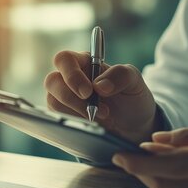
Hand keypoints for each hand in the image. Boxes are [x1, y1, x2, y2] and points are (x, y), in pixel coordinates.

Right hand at [45, 50, 159, 143]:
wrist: (134, 127)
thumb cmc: (132, 99)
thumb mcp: (135, 82)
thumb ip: (120, 75)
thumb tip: (99, 85)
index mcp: (84, 63)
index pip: (65, 60)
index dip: (71, 75)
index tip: (88, 92)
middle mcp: (70, 79)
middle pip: (52, 81)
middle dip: (71, 98)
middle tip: (94, 110)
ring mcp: (64, 99)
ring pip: (53, 101)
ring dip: (76, 113)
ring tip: (101, 118)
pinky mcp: (64, 117)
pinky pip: (57, 119)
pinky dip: (73, 123)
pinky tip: (91, 126)